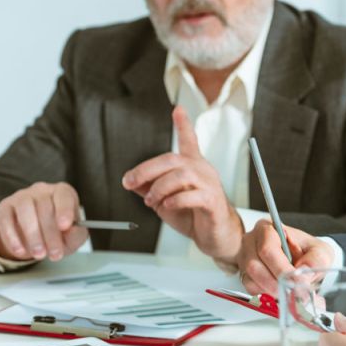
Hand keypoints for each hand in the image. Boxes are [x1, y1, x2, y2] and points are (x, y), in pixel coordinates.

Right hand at [0, 182, 87, 261]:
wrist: (34, 240)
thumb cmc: (58, 234)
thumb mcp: (72, 237)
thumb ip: (76, 234)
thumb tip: (72, 230)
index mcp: (63, 193)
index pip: (64, 195)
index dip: (64, 210)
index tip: (64, 226)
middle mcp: (42, 190)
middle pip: (45, 206)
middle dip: (50, 233)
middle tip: (54, 253)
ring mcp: (22, 196)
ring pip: (25, 210)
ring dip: (32, 235)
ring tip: (39, 253)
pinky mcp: (5, 207)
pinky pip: (6, 219)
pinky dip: (12, 237)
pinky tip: (20, 250)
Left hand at [122, 106, 242, 260]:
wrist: (215, 236)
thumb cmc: (193, 216)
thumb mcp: (163, 201)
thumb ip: (149, 188)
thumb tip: (130, 181)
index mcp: (193, 167)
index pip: (189, 141)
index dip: (183, 125)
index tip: (178, 109)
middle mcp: (203, 171)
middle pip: (173, 159)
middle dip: (146, 169)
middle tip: (130, 182)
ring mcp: (210, 185)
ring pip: (181, 175)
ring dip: (159, 187)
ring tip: (150, 201)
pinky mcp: (213, 202)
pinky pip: (193, 195)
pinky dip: (175, 200)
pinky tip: (167, 206)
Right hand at [236, 220, 333, 293]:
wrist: (302, 259)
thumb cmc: (306, 251)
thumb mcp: (319, 250)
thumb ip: (316, 260)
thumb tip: (304, 274)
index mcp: (267, 229)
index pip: (268, 248)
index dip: (282, 268)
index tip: (297, 282)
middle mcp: (251, 242)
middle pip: (255, 266)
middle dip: (276, 284)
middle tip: (294, 294)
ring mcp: (245, 260)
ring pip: (250, 280)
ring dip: (271, 292)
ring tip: (291, 295)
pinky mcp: (245, 276)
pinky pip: (250, 290)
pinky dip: (267, 296)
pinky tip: (281, 295)